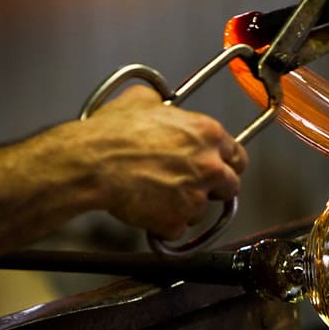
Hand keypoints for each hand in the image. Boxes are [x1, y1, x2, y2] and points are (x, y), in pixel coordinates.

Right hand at [83, 85, 248, 239]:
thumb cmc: (111, 134)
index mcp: (207, 134)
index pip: (237, 155)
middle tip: (191, 186)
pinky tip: (149, 210)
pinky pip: (177, 229)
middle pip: (230, 186)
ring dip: (185, 207)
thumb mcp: (141, 100)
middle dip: (213, 188)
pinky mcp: (176, 221)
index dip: (227, 163)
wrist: (91, 164)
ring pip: (202, 210)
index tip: (221, 168)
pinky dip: (165, 225)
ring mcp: (195, 196)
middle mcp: (209, 165)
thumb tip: (160, 103)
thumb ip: (162, 104)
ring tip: (159, 195)